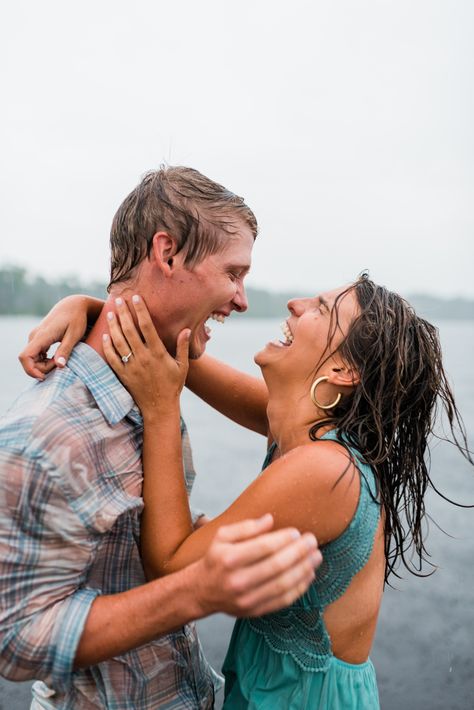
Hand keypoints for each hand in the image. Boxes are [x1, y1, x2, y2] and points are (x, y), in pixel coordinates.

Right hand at [18, 295, 96, 378]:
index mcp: (42, 336)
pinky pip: (35, 355)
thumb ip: (66, 350)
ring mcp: (35, 337)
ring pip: (32, 359)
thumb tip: (60, 366)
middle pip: (29, 361)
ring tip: (61, 361)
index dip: (31, 370)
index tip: (45, 376)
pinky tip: (56, 359)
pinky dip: (44, 361)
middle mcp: (34, 336)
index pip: (25, 356)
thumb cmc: (76, 319)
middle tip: (60, 365)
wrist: (72, 306)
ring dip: (44, 365)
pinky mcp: (38, 339)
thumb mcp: (74, 335)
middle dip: (42, 369)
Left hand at [102, 295, 190, 416]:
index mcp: (158, 353)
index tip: (135, 298)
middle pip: (130, 331)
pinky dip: (107, 346)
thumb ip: (183, 347)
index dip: (140, 311)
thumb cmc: (173, 385)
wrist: (159, 407)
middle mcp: (143, 358)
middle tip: (118, 300)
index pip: (147, 327)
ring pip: (119, 342)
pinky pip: (112, 358)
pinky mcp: (123, 375)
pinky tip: (105, 335)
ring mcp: (132, 366)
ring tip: (110, 313)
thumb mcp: (182, 366)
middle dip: (123, 313)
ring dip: (113, 326)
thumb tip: (186, 329)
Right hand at [193, 515, 321, 617]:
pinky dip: (299, 588)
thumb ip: (246, 527)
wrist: (202, 591)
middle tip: (312, 542)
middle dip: (299, 552)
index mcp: (229, 558)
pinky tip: (309, 574)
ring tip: (316, 557)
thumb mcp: (223, 536)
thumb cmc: (216, 558)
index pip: (263, 547)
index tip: (297, 532)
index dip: (283, 539)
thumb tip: (270, 519)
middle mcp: (238, 580)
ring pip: (283, 584)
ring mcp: (247, 599)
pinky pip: (282, 600)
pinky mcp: (254, 611)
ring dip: (303, 569)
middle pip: (276, 566)